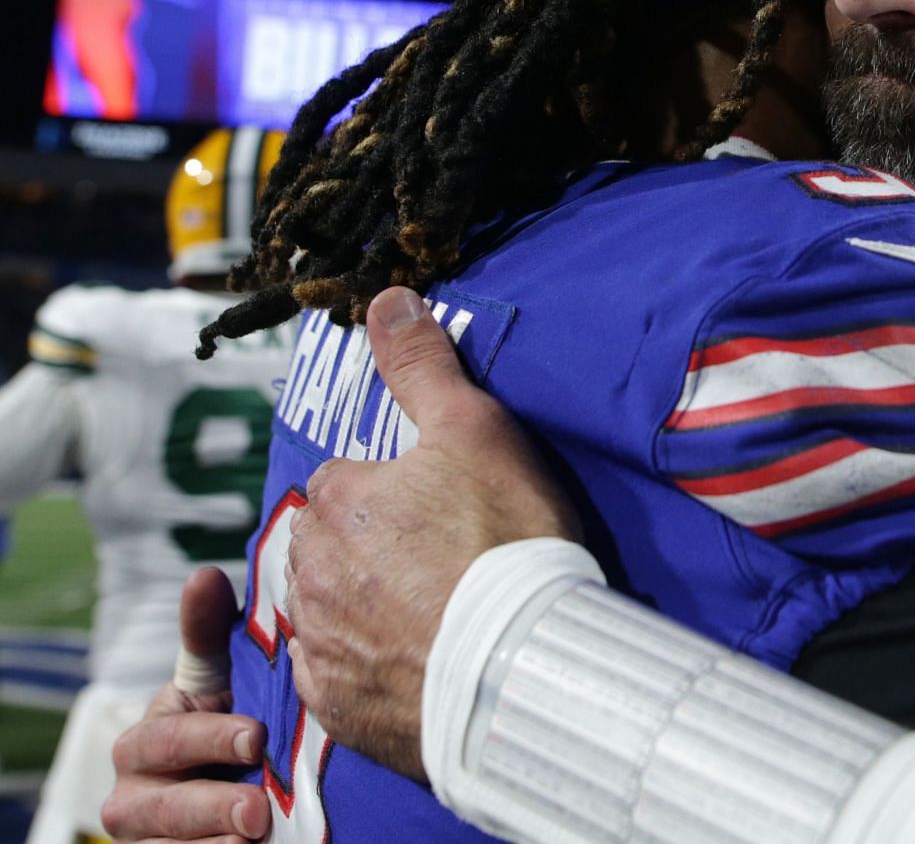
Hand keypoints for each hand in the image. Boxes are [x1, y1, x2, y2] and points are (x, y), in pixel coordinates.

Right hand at [102, 567, 269, 841]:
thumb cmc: (228, 721)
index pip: (164, 739)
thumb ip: (209, 633)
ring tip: (257, 830)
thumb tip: (203, 574)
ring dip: (212, 840)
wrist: (246, 790)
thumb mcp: (222, 680)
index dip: (206, 738)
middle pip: (159, 805)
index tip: (255, 736)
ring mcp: (148, 836)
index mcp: (147, 740)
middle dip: (208, 804)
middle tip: (258, 807)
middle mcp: (135, 792)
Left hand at [283, 285, 578, 782]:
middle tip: (445, 560)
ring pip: (332, 610)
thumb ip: (423, 366)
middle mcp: (307, 571)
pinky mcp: (338, 706)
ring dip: (369, 608)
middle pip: (333, 547)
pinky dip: (373, 668)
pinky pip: (344, 677)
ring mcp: (320, 644)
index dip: (399, 491)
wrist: (517, 667)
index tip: (446, 509)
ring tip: (437, 613)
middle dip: (374, 550)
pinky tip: (423, 660)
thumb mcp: (474, 429)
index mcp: (335, 500)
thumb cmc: (501, 540)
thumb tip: (386, 298)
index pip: (349, 481)